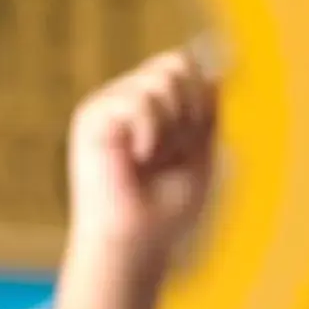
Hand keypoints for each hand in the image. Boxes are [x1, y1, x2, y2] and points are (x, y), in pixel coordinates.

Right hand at [65, 47, 217, 261]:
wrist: (137, 244)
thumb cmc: (166, 210)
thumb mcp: (200, 153)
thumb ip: (207, 111)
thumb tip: (217, 70)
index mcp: (150, 105)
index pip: (184, 65)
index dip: (200, 98)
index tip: (191, 143)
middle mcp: (126, 98)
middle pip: (176, 63)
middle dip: (189, 114)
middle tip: (170, 154)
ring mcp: (107, 104)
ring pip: (160, 81)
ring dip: (171, 129)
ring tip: (152, 160)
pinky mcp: (91, 116)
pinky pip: (137, 100)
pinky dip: (149, 132)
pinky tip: (137, 158)